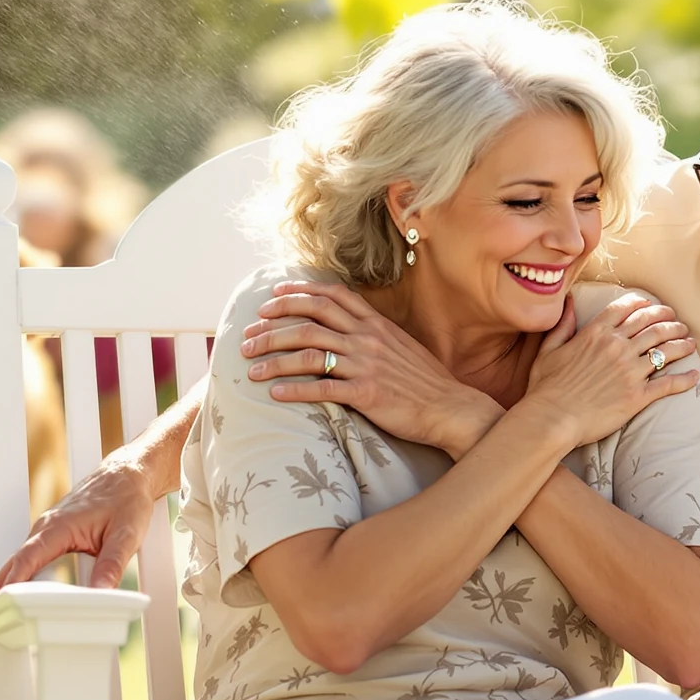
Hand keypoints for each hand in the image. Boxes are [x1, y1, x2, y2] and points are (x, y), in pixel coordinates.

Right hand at [0, 446, 160, 600]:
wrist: (129, 474)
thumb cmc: (127, 499)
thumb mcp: (126, 534)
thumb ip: (112, 564)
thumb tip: (100, 594)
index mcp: (60, 525)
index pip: (29, 557)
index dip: (11, 581)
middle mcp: (47, 527)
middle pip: (15, 561)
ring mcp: (48, 530)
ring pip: (21, 559)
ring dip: (4, 582)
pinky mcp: (54, 534)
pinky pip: (31, 557)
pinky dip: (19, 574)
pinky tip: (16, 592)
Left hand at [239, 281, 503, 453]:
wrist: (450, 407)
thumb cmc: (424, 381)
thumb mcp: (400, 345)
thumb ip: (373, 333)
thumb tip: (347, 327)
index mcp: (375, 324)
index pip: (330, 296)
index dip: (297, 293)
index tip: (272, 295)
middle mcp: (368, 338)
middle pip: (309, 321)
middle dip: (272, 326)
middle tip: (248, 336)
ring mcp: (366, 365)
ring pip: (308, 354)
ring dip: (274, 359)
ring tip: (251, 369)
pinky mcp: (366, 393)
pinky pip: (322, 389)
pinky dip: (294, 390)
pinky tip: (274, 394)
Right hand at [513, 294, 698, 449]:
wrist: (552, 418)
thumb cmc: (545, 388)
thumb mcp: (548, 350)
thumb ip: (562, 325)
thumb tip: (568, 302)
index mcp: (596, 333)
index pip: (626, 309)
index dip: (643, 304)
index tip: (653, 306)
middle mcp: (617, 346)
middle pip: (651, 325)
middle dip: (669, 320)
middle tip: (678, 322)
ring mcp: (630, 370)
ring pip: (664, 349)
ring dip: (681, 343)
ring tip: (690, 342)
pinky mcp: (638, 395)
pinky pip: (668, 383)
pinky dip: (684, 379)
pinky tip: (694, 376)